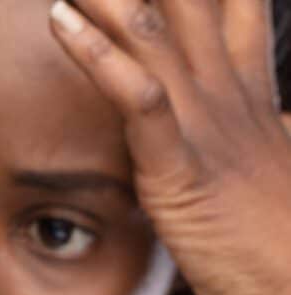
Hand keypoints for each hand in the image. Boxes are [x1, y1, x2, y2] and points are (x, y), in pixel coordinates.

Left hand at [49, 0, 290, 294]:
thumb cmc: (281, 238)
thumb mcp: (271, 166)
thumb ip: (261, 125)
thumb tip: (271, 107)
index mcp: (249, 90)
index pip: (230, 1)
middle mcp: (229, 92)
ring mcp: (207, 126)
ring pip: (152, 32)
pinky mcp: (181, 167)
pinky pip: (138, 97)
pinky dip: (97, 58)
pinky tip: (60, 22)